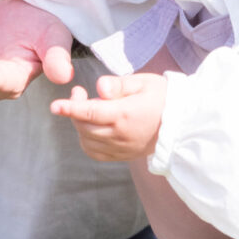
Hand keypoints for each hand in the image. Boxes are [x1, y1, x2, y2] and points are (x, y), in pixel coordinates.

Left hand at [51, 71, 166, 161]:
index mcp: (125, 115)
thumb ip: (119, 84)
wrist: (184, 124)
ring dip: (80, 126)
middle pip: (84, 127)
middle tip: (79, 93)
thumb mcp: (144, 82)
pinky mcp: (123, 156)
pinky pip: (96, 153)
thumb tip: (99, 88)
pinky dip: (87, 141)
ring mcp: (122, 148)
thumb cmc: (164, 97)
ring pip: (87, 141)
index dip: (70, 109)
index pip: (90, 113)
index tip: (54, 106)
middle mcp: (121, 135)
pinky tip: (91, 127)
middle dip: (74, 110)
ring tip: (87, 109)